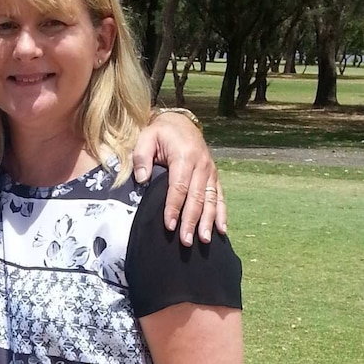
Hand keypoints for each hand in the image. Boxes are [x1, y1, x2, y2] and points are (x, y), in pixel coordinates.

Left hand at [132, 111, 226, 245]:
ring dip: (208, 221)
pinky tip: (222, 230)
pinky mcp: (214, 176)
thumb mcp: (146, 137)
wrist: (180, 122)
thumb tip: (142, 180)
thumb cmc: (160, 132)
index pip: (179, 187)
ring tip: (204, 240)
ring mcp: (211, 171)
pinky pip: (220, 196)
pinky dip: (221, 213)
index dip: (174, 207)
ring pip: (210, 200)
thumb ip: (141, 157)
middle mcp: (202, 165)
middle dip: (191, 221)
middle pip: (197, 198)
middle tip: (186, 241)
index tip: (169, 225)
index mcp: (185, 156)